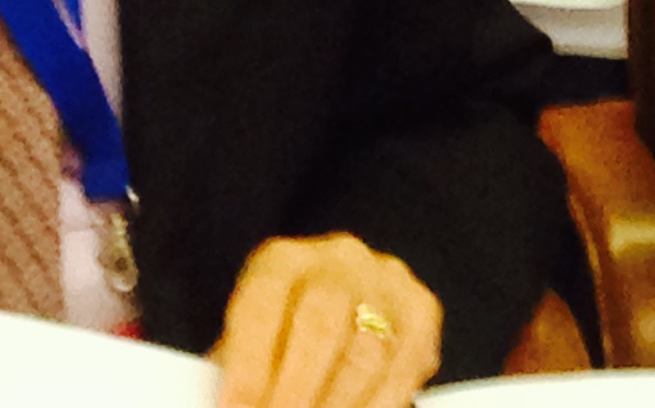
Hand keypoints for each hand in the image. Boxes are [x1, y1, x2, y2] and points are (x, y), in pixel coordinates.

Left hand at [212, 235, 440, 407]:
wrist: (324, 325)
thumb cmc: (276, 345)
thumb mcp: (245, 351)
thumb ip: (243, 374)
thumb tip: (234, 401)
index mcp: (281, 262)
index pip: (262, 305)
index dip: (248, 366)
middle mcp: (338, 260)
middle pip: (322, 321)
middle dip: (298, 387)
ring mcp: (386, 281)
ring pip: (368, 349)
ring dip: (340, 402)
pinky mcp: (420, 309)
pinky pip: (405, 363)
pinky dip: (381, 401)